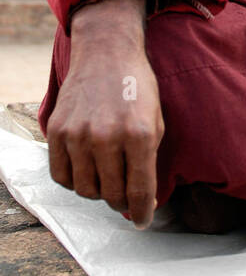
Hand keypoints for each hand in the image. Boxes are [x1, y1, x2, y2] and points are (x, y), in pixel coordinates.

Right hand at [47, 0, 163, 227]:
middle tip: (124, 195)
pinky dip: (73, 180)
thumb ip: (150, 162)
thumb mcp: (157, 121)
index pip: (139, 191)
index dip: (142, 212)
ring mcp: (79, 134)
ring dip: (97, 191)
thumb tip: (143, 201)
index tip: (143, 221)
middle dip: (121, 202)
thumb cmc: (138, 89)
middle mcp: (108, 136)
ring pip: (85, 190)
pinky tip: (85, 169)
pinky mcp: (57, 131)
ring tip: (106, 178)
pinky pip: (61, 176)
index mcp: (140, 134)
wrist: (107, 53)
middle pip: (111, 195)